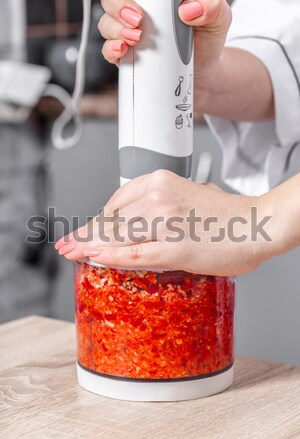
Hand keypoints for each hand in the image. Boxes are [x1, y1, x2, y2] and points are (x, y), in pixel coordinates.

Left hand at [55, 170, 271, 275]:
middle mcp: (158, 196)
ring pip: (117, 236)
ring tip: (71, 253)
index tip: (84, 231)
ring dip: (90, 246)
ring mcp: (165, 222)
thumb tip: (136, 222)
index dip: (96, 220)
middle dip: (87, 235)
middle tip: (67, 245)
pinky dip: (110, 256)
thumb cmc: (226, 215)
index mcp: (160, 181)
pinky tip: (92, 257)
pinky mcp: (174, 247)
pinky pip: (134, 253)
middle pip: (111, 221)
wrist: (257, 225)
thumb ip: (159, 205)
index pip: (116, 203)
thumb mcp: (186, 196)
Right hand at [99, 0, 231, 76]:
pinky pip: (108, 50)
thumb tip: (188, 10)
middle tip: (137, 20)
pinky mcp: (126, 56)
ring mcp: (130, 33)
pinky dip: (110, 49)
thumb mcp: (218, 19)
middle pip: (112, 1)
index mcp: (157, 0)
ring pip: (107, 24)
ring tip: (136, 38)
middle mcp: (140, 11)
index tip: (141, 6)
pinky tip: (122, 50)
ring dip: (115, 29)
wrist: (204, 75)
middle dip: (118, 6)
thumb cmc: (208, 40)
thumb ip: (211, 7)